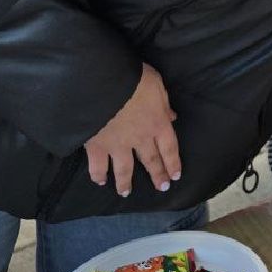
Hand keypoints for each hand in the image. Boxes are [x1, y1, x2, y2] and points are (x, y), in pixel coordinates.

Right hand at [84, 62, 179, 196]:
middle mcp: (139, 138)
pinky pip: (98, 166)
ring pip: (124, 169)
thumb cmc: (132, 78)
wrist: (101, 84)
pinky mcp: (96, 146)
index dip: (173, 163)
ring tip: (126, 193)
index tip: (175, 176)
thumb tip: (172, 117)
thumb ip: (164, 103)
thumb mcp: (156, 84)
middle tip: (161, 188)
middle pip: (151, 160)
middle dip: (157, 175)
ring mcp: (117, 145)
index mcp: (157, 123)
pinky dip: (98, 175)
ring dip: (126, 182)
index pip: (169, 148)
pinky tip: (100, 182)